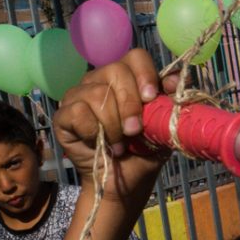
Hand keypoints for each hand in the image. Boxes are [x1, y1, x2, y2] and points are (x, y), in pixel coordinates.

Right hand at [54, 49, 177, 188]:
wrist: (125, 182)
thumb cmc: (144, 151)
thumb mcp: (164, 126)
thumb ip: (169, 102)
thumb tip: (176, 80)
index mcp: (128, 78)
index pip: (135, 57)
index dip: (145, 74)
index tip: (151, 98)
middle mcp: (101, 80)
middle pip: (115, 71)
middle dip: (129, 104)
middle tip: (134, 130)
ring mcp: (79, 95)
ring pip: (96, 93)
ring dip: (113, 124)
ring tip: (119, 144)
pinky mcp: (63, 115)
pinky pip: (77, 111)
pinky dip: (92, 131)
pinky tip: (99, 143)